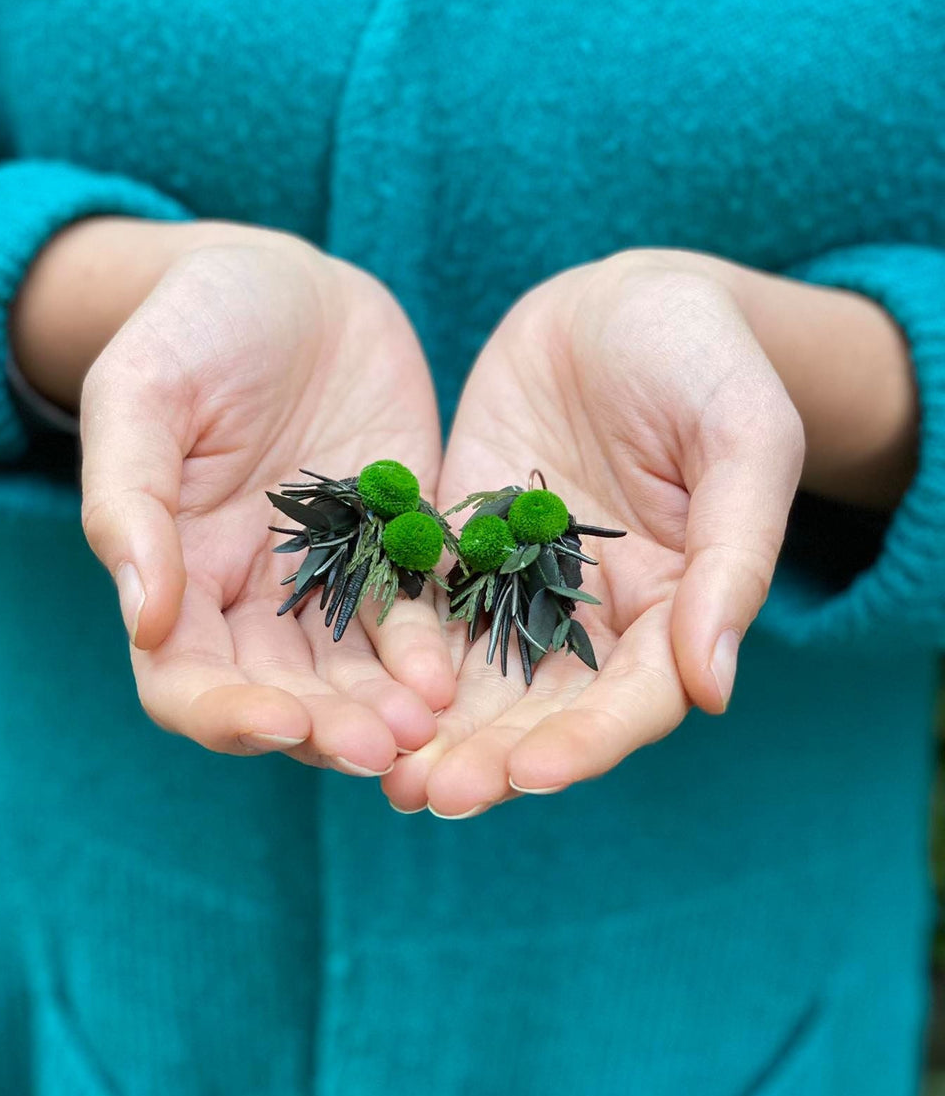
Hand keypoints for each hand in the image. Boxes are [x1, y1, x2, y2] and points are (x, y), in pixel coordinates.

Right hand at [80, 238, 454, 774]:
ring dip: (387, 710)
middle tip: (384, 748)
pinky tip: (459, 671)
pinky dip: (433, 650)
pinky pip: (416, 615)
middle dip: (327, 729)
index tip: (282, 723)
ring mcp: (329, 578)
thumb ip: (130, 504)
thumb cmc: (193, 325)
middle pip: (283, 697)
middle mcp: (253, 596)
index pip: (186, 682)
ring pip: (354, 675)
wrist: (291, 281)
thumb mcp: (142, 394)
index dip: (227, 716)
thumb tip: (144, 622)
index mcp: (178, 574)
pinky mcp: (396, 547)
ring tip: (431, 727)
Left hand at [384, 249, 805, 815]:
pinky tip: (352, 695)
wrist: (621, 300)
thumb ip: (731, 558)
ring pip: (480, 682)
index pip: (635, 699)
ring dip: (437, 734)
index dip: (588, 741)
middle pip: (547, 711)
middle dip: (495, 757)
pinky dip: (397, 661)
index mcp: (675, 604)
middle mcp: (597, 615)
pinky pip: (428, 614)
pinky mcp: (464, 550)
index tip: (532, 774)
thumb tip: (714, 687)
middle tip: (433, 796)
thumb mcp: (742, 438)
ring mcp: (524, 586)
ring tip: (387, 777)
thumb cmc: (704, 359)